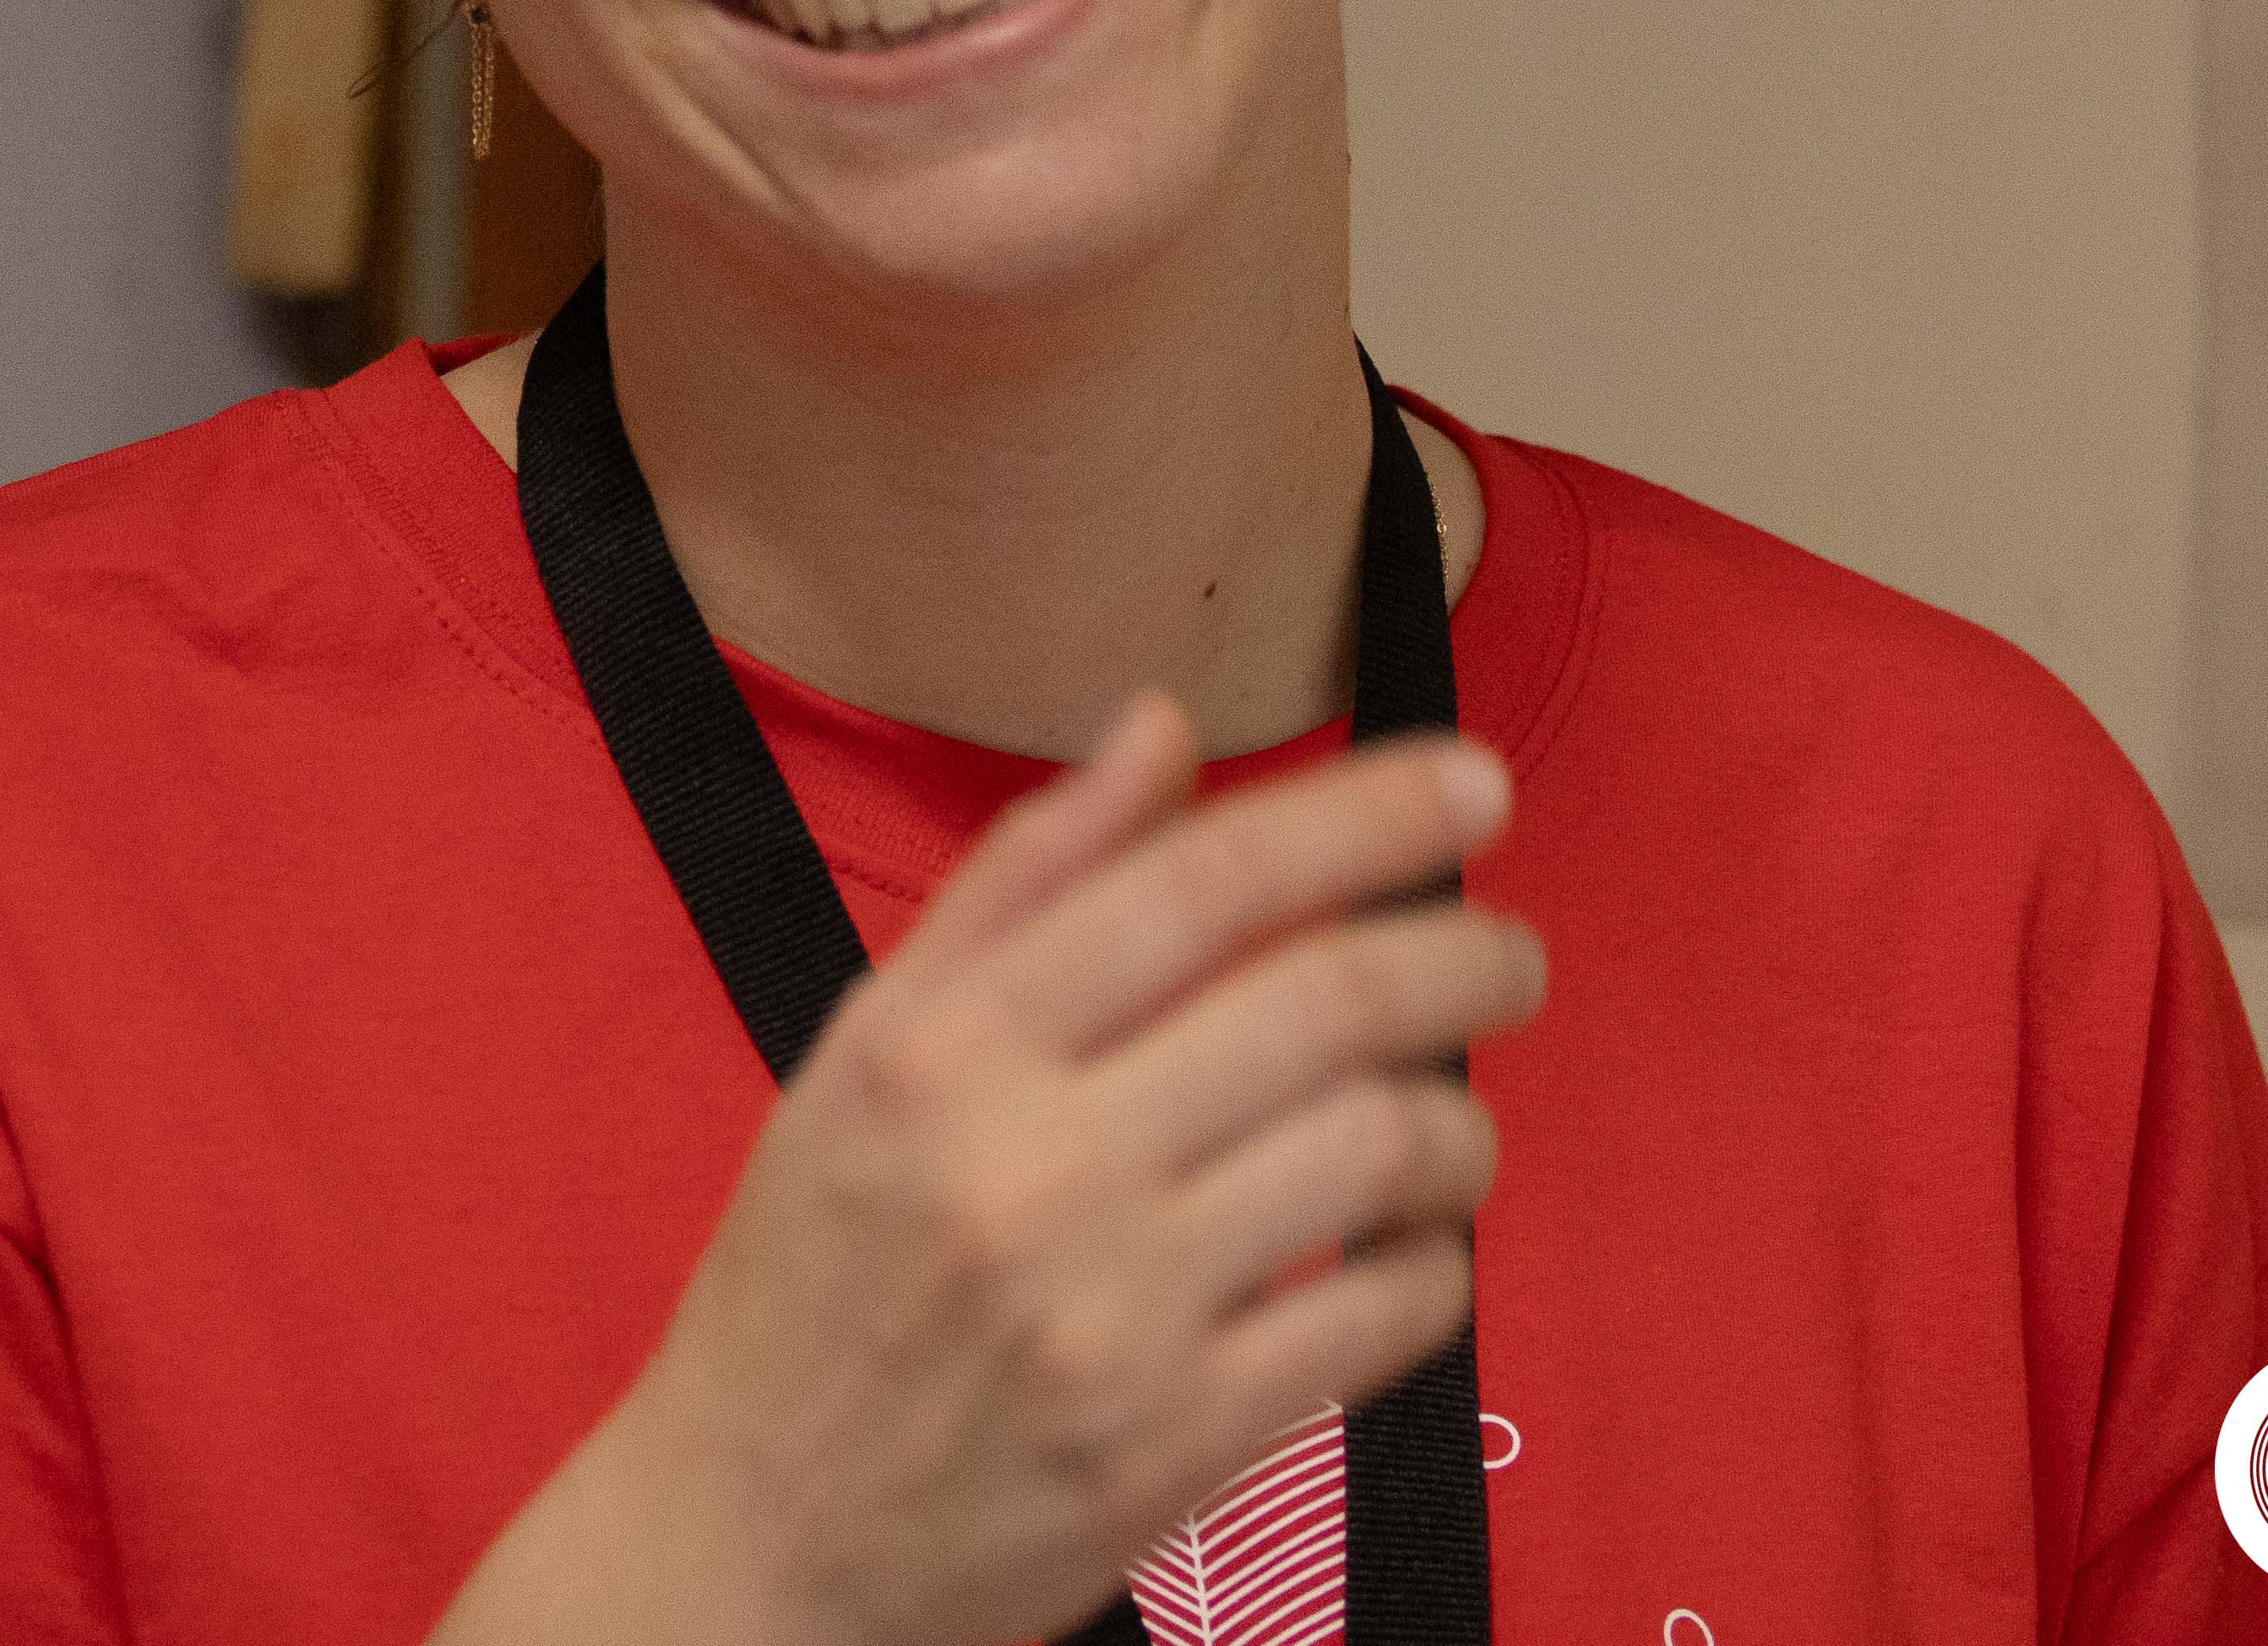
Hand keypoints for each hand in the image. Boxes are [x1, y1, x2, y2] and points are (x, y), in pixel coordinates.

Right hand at [434, 710, 1535, 1645]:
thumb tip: (1161, 726)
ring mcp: (1114, 1312)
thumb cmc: (810, 1276)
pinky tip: (1407, 1245)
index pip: (1200, 883)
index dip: (1363, 814)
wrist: (754, 1541)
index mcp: (940, 1049)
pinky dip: (1434, 1262)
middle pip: (1320, 1004)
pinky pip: (1382, 1319)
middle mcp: (1027, 1165)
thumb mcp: (863, 1052)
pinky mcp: (1181, 1443)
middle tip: (1513, 947)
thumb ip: (1018, 882)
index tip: (1474, 780)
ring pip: (1376, 1155)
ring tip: (1451, 1113)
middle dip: (1462, 952)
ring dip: (1458, 1117)